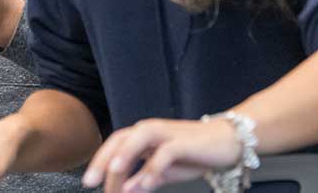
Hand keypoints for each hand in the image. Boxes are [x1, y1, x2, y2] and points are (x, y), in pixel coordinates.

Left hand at [82, 118, 242, 192]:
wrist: (228, 142)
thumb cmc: (194, 155)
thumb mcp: (164, 172)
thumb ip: (144, 179)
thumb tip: (124, 191)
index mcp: (141, 136)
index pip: (113, 146)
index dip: (98, 164)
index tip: (89, 183)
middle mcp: (149, 130)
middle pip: (119, 141)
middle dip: (102, 162)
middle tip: (90, 182)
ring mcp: (166, 133)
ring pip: (138, 139)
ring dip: (123, 157)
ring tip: (112, 176)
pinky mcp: (184, 141)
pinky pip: (165, 153)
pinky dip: (153, 168)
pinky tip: (146, 185)